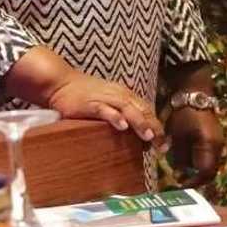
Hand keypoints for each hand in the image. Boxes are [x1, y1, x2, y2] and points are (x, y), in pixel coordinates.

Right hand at [46, 71, 164, 147]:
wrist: (61, 83)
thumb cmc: (85, 96)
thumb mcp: (109, 103)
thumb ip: (122, 115)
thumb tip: (136, 135)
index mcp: (125, 96)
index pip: (147, 110)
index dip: (157, 126)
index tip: (165, 144)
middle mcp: (119, 95)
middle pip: (141, 110)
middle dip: (153, 127)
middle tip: (161, 144)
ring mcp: (105, 98)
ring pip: (127, 108)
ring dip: (139, 122)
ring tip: (147, 136)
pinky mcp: (90, 103)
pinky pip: (104, 109)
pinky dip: (114, 117)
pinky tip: (122, 126)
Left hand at [161, 62, 223, 187]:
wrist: (195, 95)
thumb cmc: (183, 114)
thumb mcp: (176, 136)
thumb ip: (179, 157)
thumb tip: (180, 173)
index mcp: (209, 145)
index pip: (204, 173)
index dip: (192, 182)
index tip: (179, 186)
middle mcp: (218, 146)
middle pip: (211, 171)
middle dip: (196, 180)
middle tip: (181, 184)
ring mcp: (219, 143)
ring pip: (211, 165)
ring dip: (198, 172)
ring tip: (183, 175)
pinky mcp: (216, 140)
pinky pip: (210, 157)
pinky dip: (200, 163)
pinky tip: (188, 163)